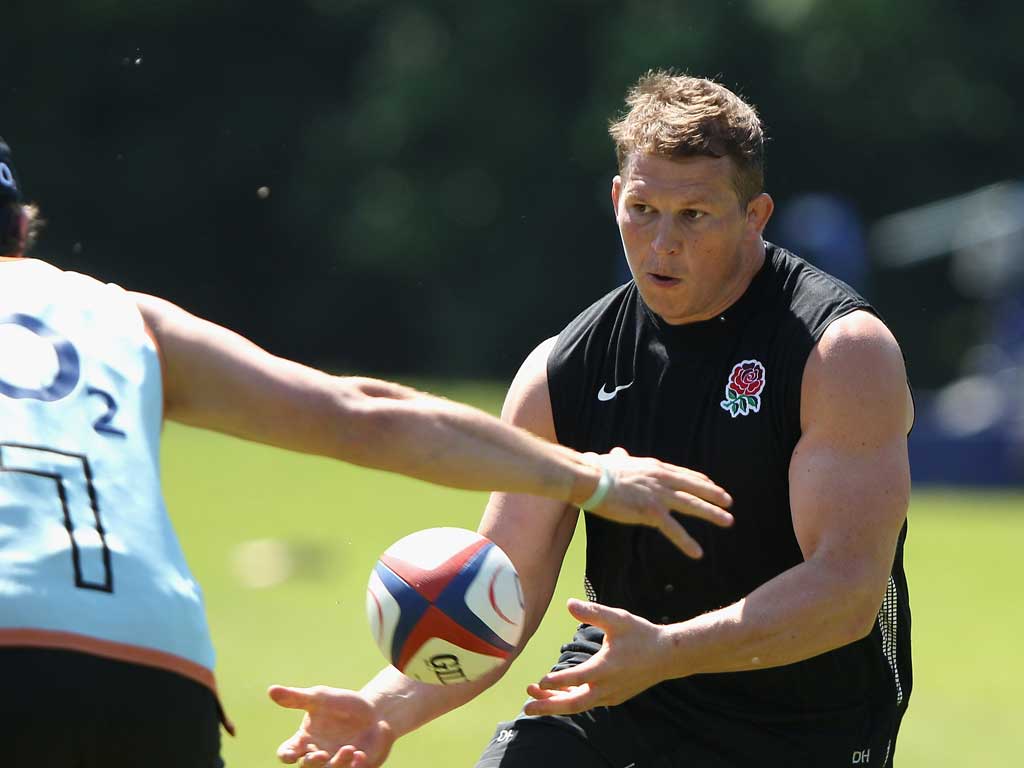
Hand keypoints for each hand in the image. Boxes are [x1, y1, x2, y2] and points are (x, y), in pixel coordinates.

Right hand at [269, 685, 395, 767]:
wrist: (373, 711)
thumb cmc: (341, 705)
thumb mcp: (320, 698)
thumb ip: (297, 698)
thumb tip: (271, 690)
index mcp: (303, 741)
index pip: (286, 753)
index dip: (286, 755)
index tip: (292, 754)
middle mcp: (316, 756)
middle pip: (307, 767)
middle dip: (313, 763)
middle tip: (323, 754)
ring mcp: (335, 763)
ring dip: (337, 764)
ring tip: (350, 748)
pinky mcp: (354, 767)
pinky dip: (355, 766)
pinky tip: (360, 755)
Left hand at [523, 599, 667, 715]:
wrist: (668, 656)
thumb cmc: (641, 635)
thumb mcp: (617, 619)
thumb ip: (592, 612)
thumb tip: (568, 604)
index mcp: (606, 668)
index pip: (576, 679)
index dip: (556, 682)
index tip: (539, 680)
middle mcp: (607, 687)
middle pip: (573, 704)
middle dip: (548, 706)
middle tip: (526, 707)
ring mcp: (611, 695)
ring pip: (579, 705)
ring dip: (556, 703)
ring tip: (533, 697)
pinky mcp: (614, 697)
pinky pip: (588, 702)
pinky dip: (571, 700)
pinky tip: (557, 692)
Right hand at [591, 447, 732, 557]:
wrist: (590, 479)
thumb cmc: (597, 469)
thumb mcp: (614, 460)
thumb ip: (620, 458)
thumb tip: (617, 452)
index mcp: (655, 468)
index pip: (684, 474)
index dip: (700, 481)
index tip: (712, 486)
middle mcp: (661, 479)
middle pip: (694, 487)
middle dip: (714, 495)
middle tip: (729, 501)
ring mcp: (658, 496)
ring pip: (692, 505)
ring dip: (712, 513)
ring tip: (728, 520)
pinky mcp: (651, 512)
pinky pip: (673, 529)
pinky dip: (687, 542)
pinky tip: (698, 552)